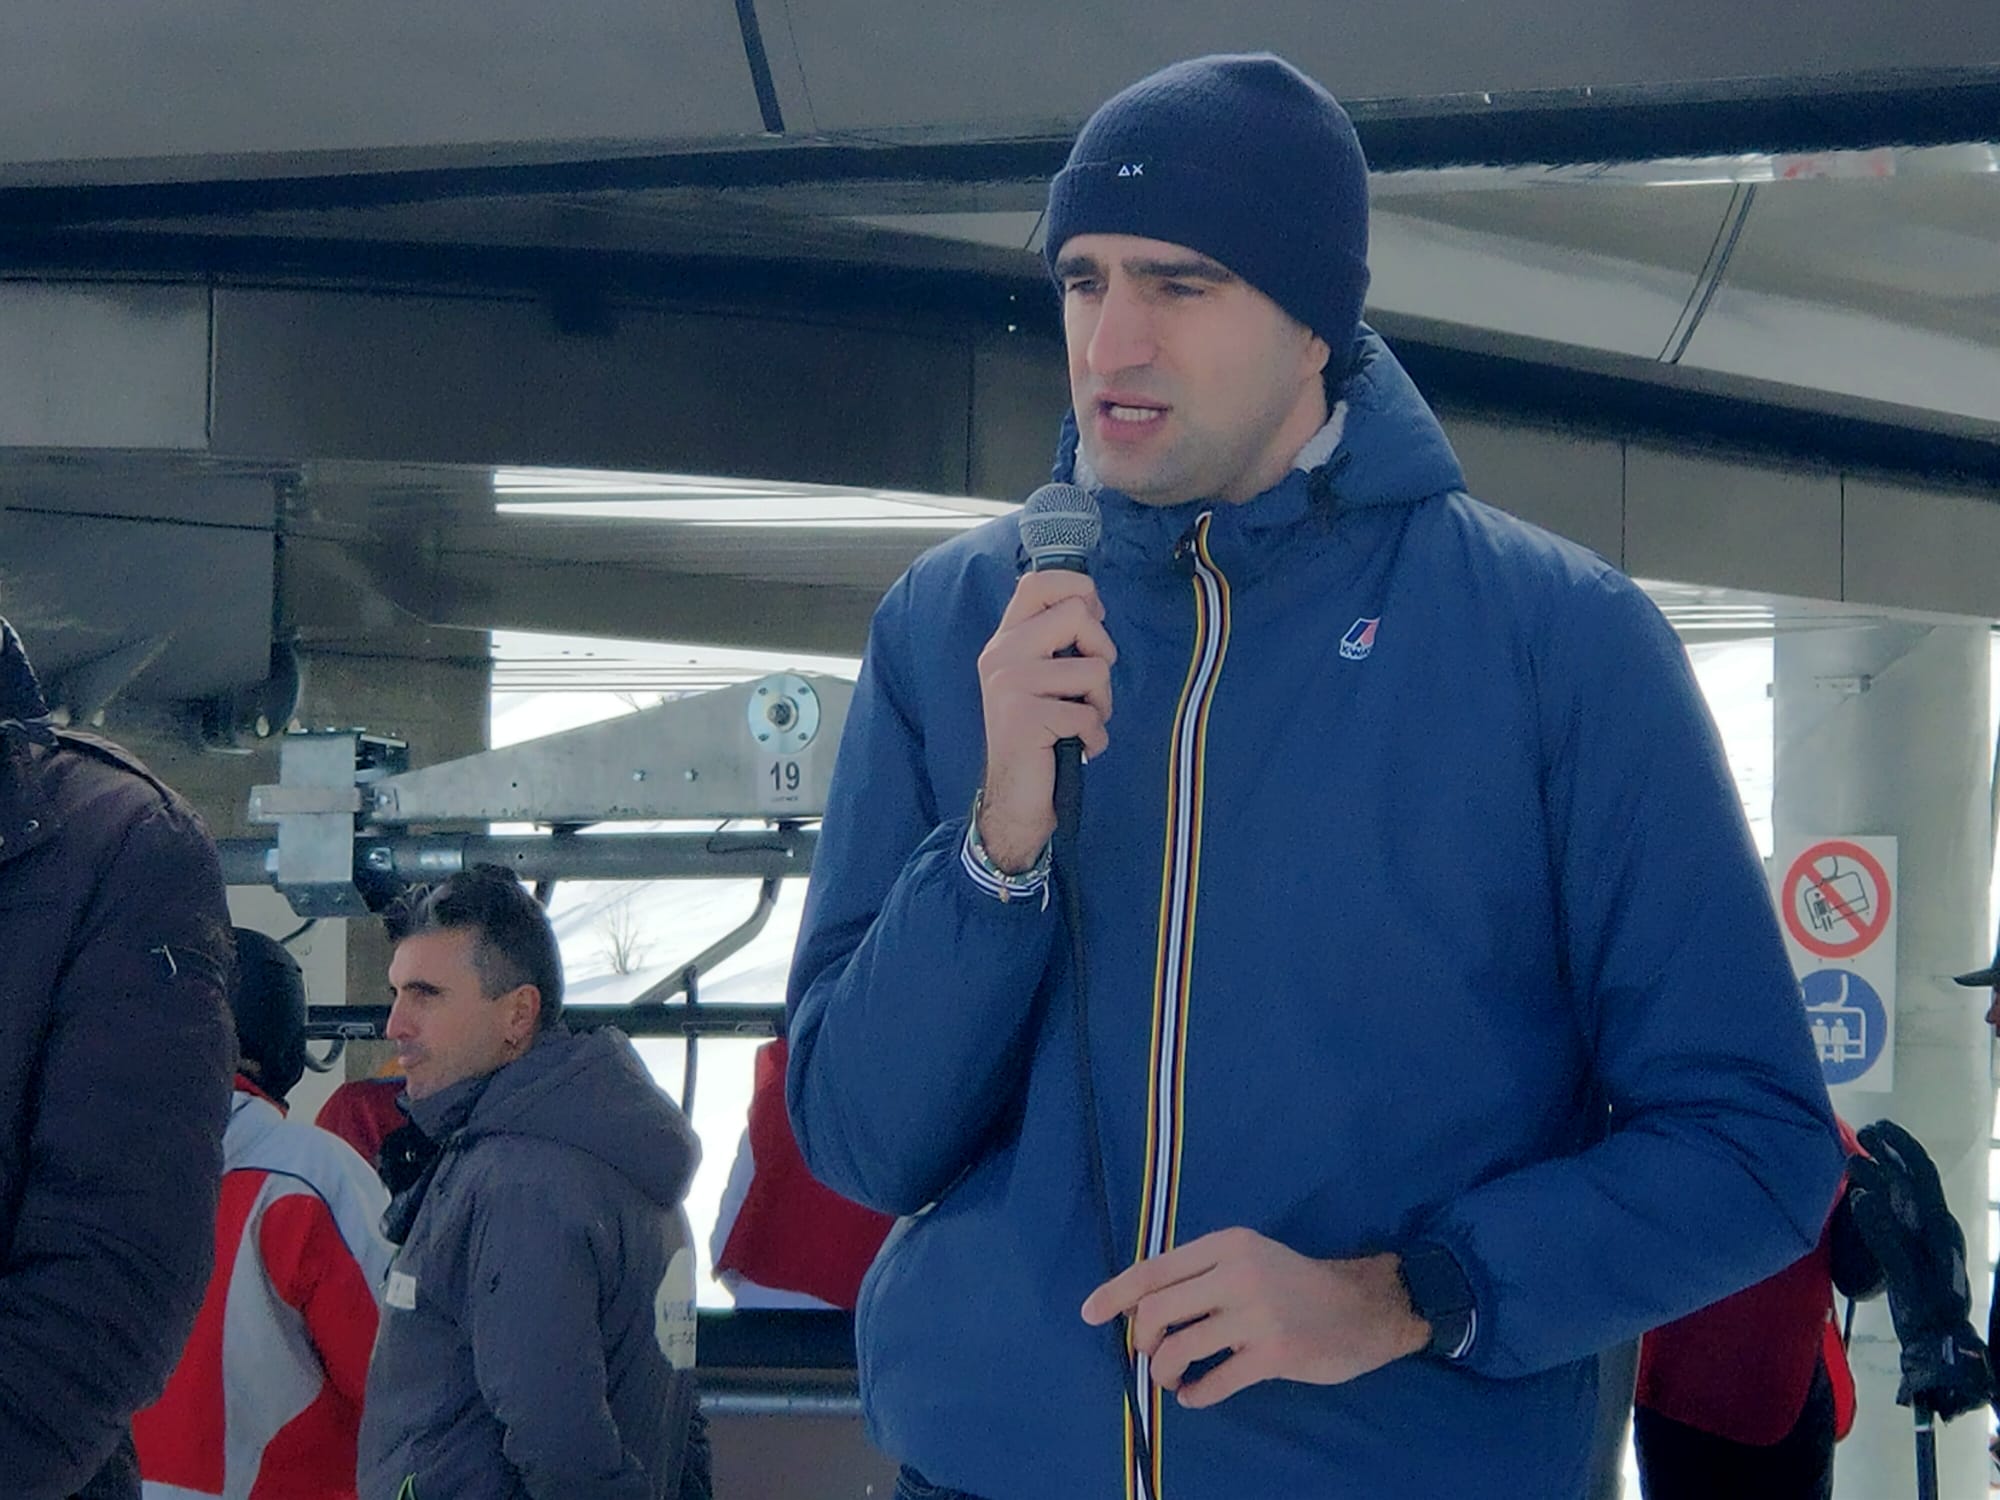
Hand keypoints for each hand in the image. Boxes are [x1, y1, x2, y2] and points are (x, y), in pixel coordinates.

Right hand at [975, 570, 1115, 870]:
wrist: (1015, 798)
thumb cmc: (1039, 736)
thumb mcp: (1039, 679)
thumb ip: (1053, 642)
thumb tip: (1090, 604)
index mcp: (1005, 641)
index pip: (1038, 582)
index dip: (1078, 589)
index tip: (1092, 620)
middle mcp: (1001, 655)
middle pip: (1077, 613)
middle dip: (1102, 652)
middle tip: (1088, 689)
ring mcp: (1010, 685)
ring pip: (1094, 668)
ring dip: (1101, 704)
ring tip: (1079, 724)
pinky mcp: (1025, 717)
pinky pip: (1089, 714)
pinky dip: (1094, 738)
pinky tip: (1075, 749)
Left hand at [1080, 1227, 1429, 1407]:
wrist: (1363, 1308)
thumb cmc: (1295, 1284)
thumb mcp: (1247, 1260)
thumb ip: (1200, 1274)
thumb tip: (1139, 1305)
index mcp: (1226, 1244)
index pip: (1154, 1269)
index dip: (1115, 1293)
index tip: (1089, 1313)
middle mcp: (1237, 1273)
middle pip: (1156, 1310)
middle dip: (1140, 1339)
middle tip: (1148, 1353)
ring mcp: (1256, 1313)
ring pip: (1179, 1348)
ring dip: (1162, 1371)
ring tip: (1170, 1379)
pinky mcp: (1274, 1353)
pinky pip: (1214, 1381)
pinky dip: (1195, 1393)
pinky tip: (1194, 1394)